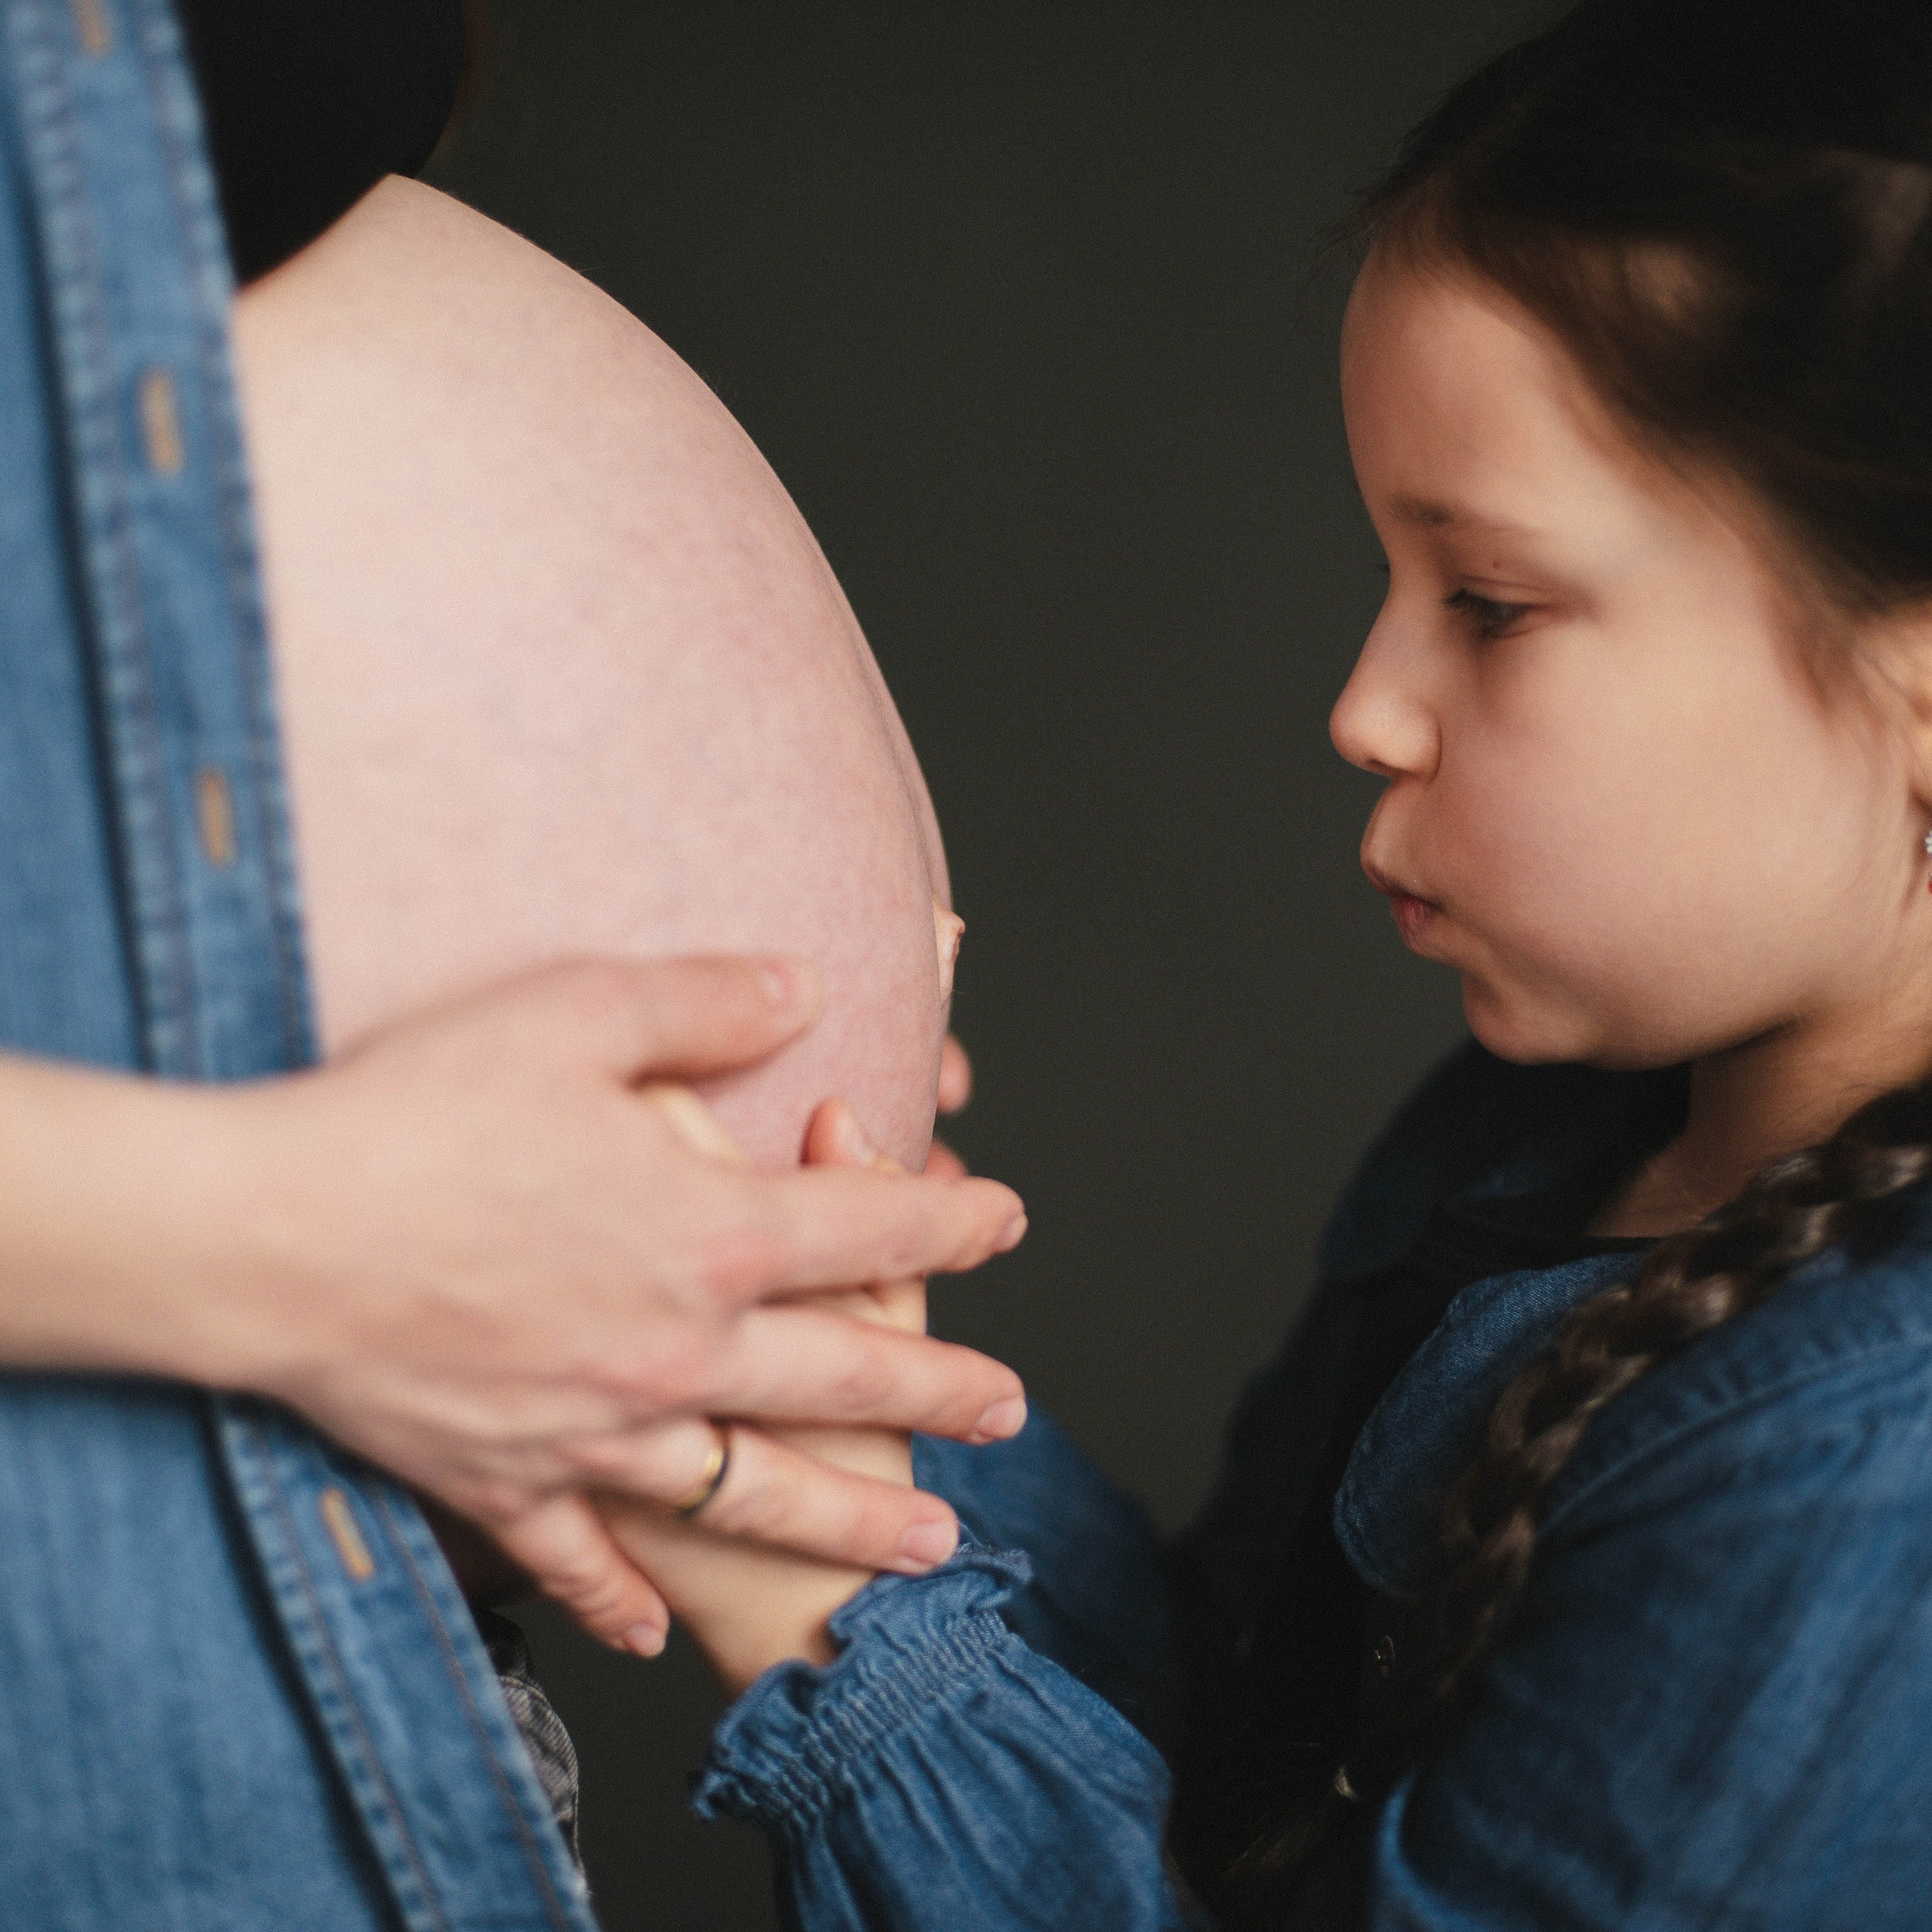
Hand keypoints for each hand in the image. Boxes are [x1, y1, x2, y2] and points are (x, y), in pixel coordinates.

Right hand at [2, 959, 1026, 1653]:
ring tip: (925, 1546)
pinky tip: (655, 1632)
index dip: (951, 1220)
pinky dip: (619, 1599)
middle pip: (845, 1376)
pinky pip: (581, 1559)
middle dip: (940, 1392)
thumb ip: (706, 1002)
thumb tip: (808, 988)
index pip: (869, 1226)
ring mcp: (599, 1427)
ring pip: (756, 1491)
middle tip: (1008, 1413)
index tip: (1006, 1221)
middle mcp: (678, 1345)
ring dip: (850, 1518)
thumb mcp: (576, 1010)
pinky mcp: (507, 1481)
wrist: (268, 1231)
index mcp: (709, 1229)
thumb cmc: (418, 1107)